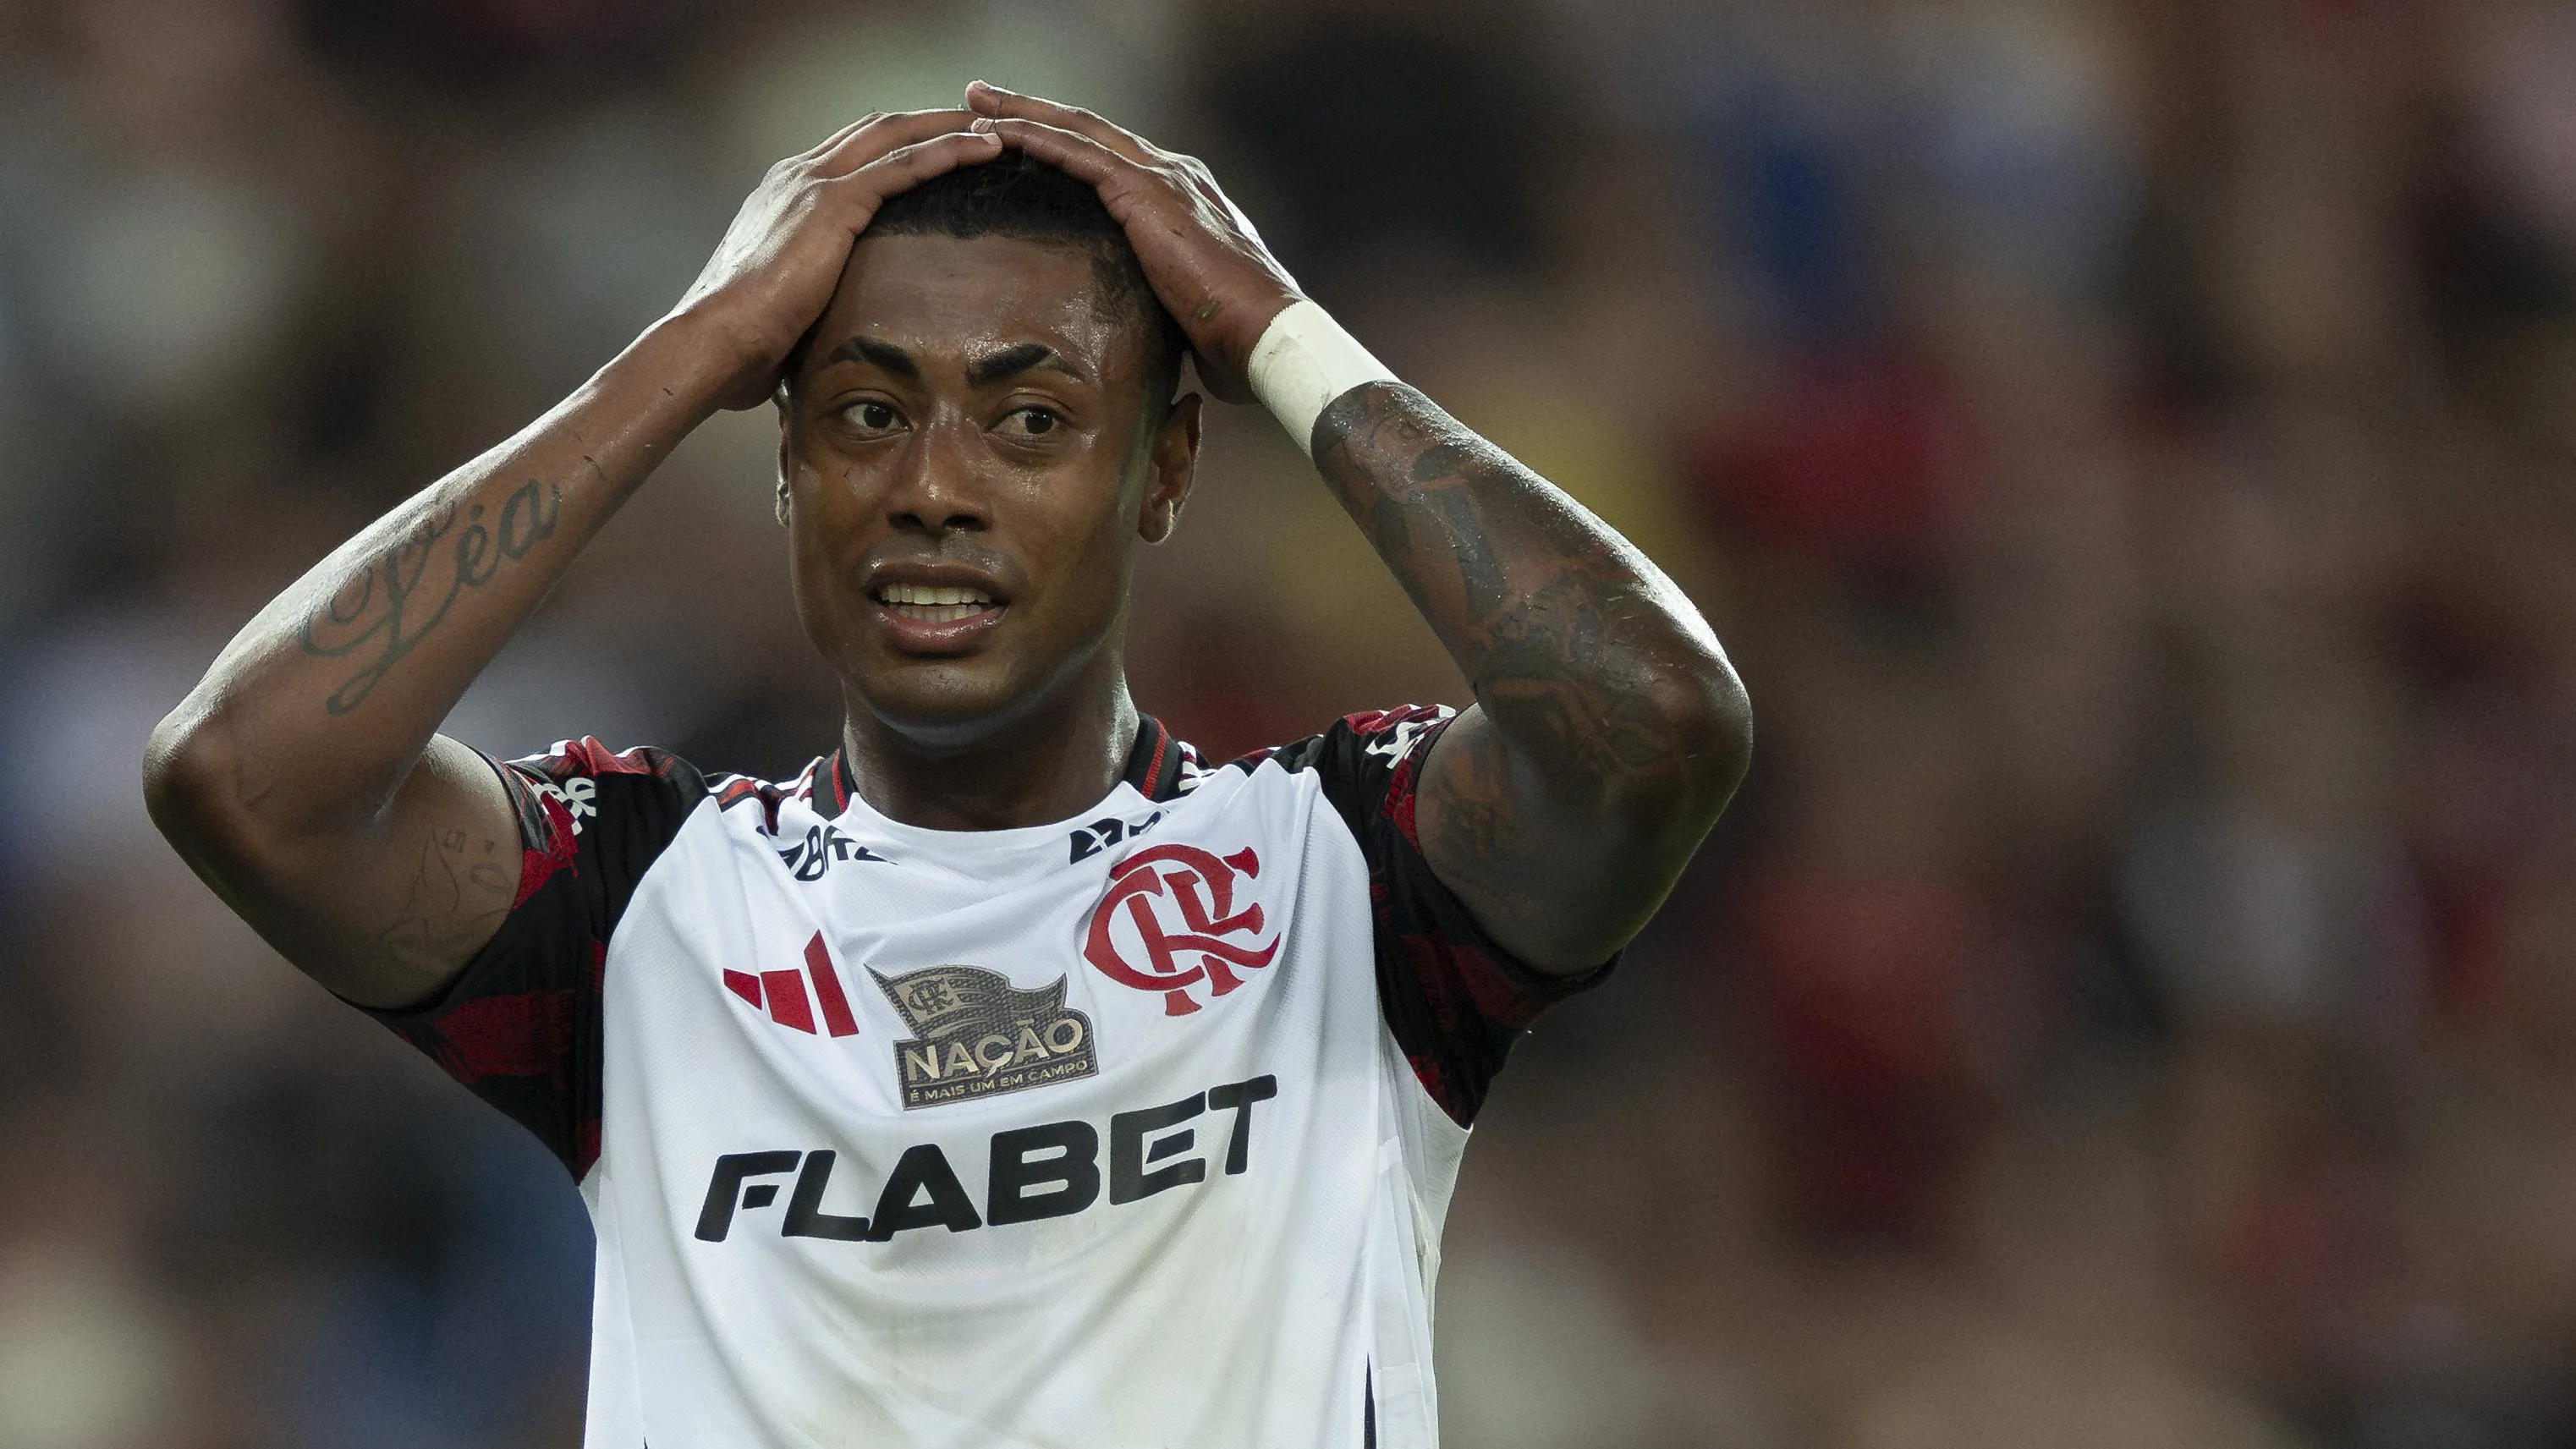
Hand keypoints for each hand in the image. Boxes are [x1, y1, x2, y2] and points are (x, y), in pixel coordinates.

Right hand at [671, 110, 1002, 409]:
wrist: (713, 340)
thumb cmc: (743, 340)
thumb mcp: (785, 302)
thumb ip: (813, 291)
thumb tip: (835, 321)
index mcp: (783, 193)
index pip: (851, 150)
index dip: (897, 141)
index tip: (938, 143)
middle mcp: (797, 175)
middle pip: (878, 128)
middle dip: (931, 120)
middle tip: (980, 122)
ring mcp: (813, 184)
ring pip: (896, 135)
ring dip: (950, 127)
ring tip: (996, 130)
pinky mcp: (831, 204)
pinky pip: (902, 166)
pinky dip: (947, 152)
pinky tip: (983, 151)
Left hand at [964, 82, 1299, 404]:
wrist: (1266, 334)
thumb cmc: (1234, 336)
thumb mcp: (1184, 305)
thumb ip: (1156, 292)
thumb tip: (1133, 318)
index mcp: (1182, 196)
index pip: (1112, 157)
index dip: (1065, 140)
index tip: (1022, 132)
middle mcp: (1173, 174)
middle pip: (1089, 130)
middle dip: (1033, 109)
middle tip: (983, 95)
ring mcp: (1162, 178)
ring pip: (1078, 131)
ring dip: (1022, 112)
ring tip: (975, 100)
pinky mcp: (1147, 194)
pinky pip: (1079, 155)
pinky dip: (1035, 138)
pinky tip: (997, 131)